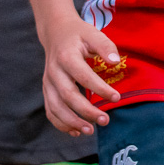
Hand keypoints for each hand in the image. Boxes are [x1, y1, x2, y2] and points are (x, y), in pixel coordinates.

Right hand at [41, 16, 121, 135]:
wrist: (55, 32)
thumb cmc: (79, 35)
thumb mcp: (93, 34)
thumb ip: (105, 46)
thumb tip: (114, 62)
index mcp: (66, 57)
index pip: (83, 76)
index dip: (100, 88)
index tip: (117, 98)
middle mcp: (53, 72)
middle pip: (67, 95)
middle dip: (85, 111)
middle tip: (105, 120)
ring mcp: (47, 82)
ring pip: (55, 107)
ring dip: (72, 122)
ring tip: (90, 131)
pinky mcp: (46, 90)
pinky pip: (50, 110)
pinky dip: (61, 123)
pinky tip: (76, 132)